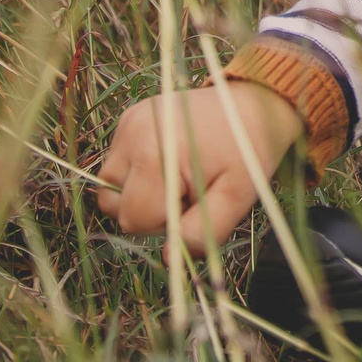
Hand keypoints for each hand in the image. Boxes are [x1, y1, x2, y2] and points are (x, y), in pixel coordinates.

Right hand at [95, 82, 302, 248]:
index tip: (194, 202)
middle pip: (113, 203)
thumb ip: (201, 231)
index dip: (164, 223)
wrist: (251, 103)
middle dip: (148, 209)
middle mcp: (132, 134)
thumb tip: (169, 258)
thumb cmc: (245, 151)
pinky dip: (139, 172)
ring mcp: (127, 124)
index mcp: (155, 154)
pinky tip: (170, 160)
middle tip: (187, 191)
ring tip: (177, 177)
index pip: (134, 218)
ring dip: (139, 192)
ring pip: (111, 184)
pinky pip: (119, 163)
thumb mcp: (236, 196)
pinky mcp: (128, 119)